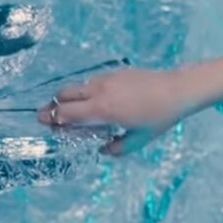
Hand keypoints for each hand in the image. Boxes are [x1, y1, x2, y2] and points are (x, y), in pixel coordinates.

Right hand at [37, 66, 191, 156]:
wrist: (177, 89)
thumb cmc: (159, 117)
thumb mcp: (139, 139)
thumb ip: (118, 148)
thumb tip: (103, 150)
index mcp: (102, 110)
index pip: (66, 113)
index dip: (52, 118)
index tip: (44, 123)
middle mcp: (100, 91)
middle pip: (64, 95)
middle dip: (53, 106)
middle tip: (49, 116)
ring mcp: (107, 78)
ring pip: (77, 86)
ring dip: (68, 97)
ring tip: (69, 108)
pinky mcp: (115, 72)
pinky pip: (92, 81)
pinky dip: (84, 90)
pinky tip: (92, 99)